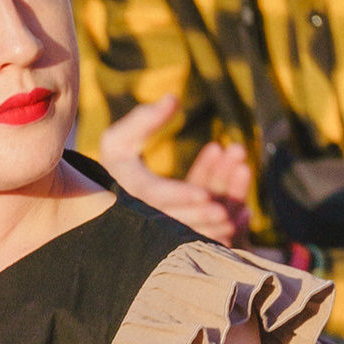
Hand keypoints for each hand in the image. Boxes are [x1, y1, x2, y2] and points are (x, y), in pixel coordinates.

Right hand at [95, 92, 247, 245]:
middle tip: (224, 212)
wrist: (104, 210)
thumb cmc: (117, 166)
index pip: (155, 195)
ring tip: (237, 215)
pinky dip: (217, 236)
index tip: (204, 194)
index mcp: (129, 190)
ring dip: (212, 228)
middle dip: (200, 217)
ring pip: (187, 235)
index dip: (180, 195)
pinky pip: (194, 243)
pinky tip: (239, 220)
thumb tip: (174, 98)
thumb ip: (143, 119)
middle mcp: (139, 218)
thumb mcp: (120, 139)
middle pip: (174, 220)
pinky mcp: (169, 245)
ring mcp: (154, 236)